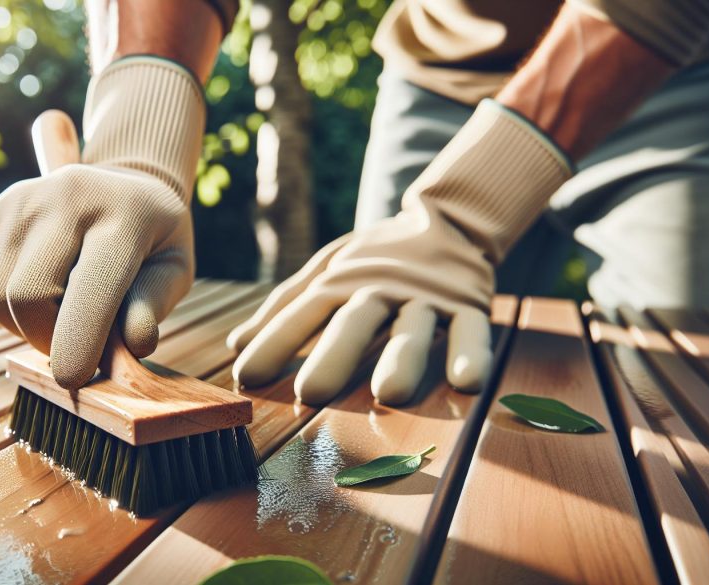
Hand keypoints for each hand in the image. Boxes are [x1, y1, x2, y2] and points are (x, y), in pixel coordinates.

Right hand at [0, 57, 204, 388]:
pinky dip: (4, 307)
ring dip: (26, 326)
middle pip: (28, 296)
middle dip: (48, 340)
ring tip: (61, 311)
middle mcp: (63, 196)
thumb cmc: (151, 240)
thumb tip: (133, 345)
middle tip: (77, 346)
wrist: (119, 186)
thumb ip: (152, 306)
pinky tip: (38, 286)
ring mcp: (13, 204)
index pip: (91, 286)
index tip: (74, 379)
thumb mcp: (174, 269)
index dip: (80, 342)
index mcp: (121, 212)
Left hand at [228, 200, 494, 404]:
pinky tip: (468, 382)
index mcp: (341, 280)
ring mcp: (426, 296)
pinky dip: (471, 353)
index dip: (274, 342)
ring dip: (402, 358)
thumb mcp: (326, 270)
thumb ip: (285, 307)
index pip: (302, 312)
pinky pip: (472, 330)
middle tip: (309, 392)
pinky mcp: (469, 304)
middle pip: (354, 321)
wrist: (447, 219)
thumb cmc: (375, 257)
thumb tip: (236, 344)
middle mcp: (380, 287)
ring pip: (413, 327)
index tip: (246, 377)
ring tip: (390, 393)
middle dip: (332, 354)